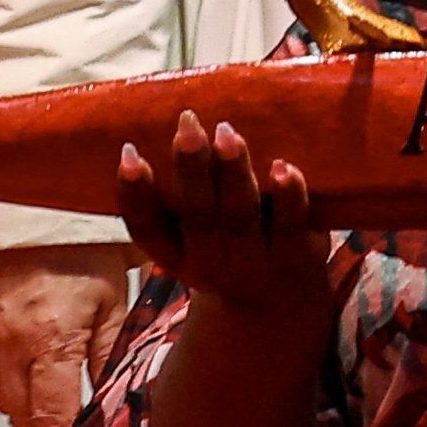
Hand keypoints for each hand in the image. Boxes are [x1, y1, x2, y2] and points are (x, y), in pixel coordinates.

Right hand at [0, 247, 132, 426]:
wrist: (22, 207)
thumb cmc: (78, 247)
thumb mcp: (112, 299)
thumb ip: (113, 353)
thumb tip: (121, 398)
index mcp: (51, 343)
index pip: (55, 421)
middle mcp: (10, 349)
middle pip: (26, 420)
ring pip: (2, 403)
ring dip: (28, 422)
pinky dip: (6, 395)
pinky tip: (27, 396)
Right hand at [117, 112, 326, 321]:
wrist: (280, 303)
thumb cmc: (224, 245)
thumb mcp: (190, 237)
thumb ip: (176, 195)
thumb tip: (164, 122)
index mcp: (176, 255)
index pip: (147, 229)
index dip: (134, 194)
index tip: (128, 153)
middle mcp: (212, 264)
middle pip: (199, 217)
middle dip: (192, 169)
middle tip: (187, 124)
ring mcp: (256, 263)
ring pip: (241, 218)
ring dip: (234, 174)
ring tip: (228, 135)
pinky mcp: (298, 257)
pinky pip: (291, 227)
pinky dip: (289, 197)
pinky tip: (283, 167)